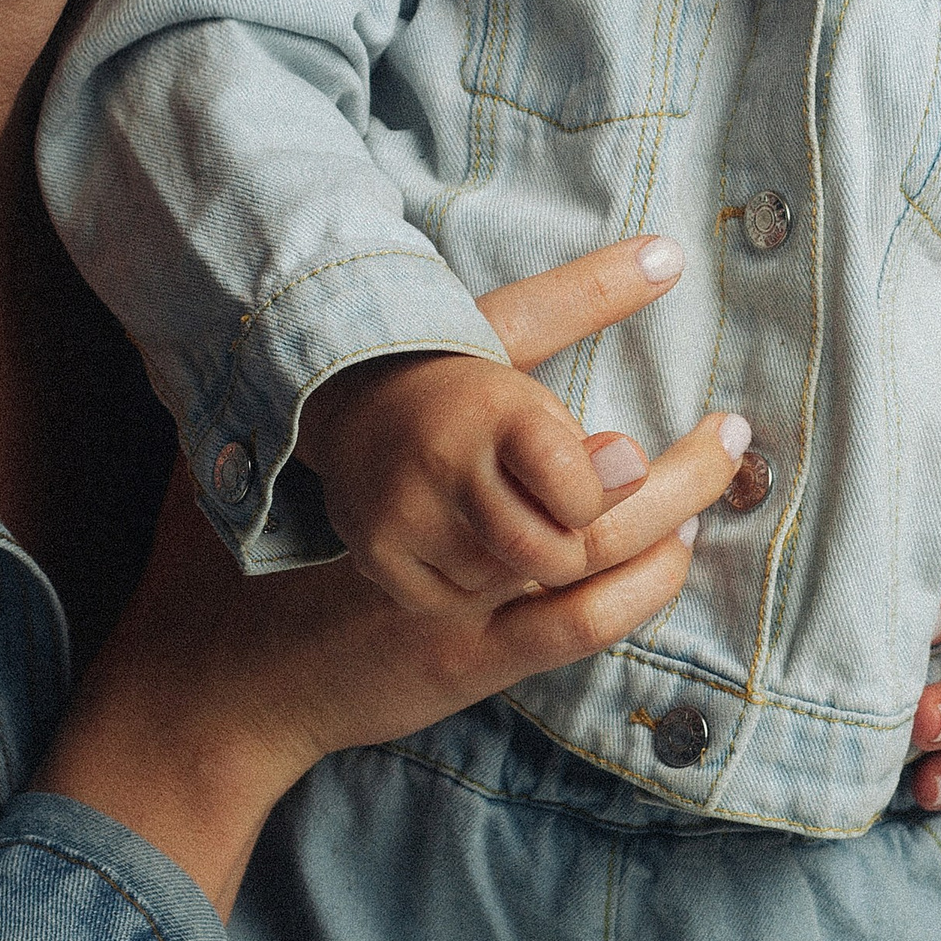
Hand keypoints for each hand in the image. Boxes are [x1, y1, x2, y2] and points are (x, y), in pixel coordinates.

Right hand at [37, 239, 741, 910]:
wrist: (210, 683)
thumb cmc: (234, 555)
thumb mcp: (260, 443)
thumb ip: (322, 376)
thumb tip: (358, 274)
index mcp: (385, 422)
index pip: (502, 333)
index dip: (588, 290)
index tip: (667, 257)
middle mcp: (424, 493)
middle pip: (574, 456)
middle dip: (665, 448)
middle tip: (730, 426)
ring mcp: (446, 580)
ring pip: (589, 540)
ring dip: (669, 508)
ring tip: (719, 480)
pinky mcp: (461, 652)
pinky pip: (577, 620)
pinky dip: (640, 588)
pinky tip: (674, 556)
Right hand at [296, 350, 636, 612]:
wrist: (362, 404)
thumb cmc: (478, 411)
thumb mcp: (540, 402)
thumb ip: (594, 447)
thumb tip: (632, 473)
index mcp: (497, 413)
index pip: (577, 488)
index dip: (597, 504)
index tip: (595, 493)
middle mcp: (445, 461)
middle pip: (549, 557)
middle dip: (571, 551)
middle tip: (564, 527)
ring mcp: (406, 514)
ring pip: (504, 586)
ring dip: (522, 568)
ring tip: (505, 522)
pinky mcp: (378, 554)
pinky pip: (455, 601)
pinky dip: (473, 585)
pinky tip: (463, 543)